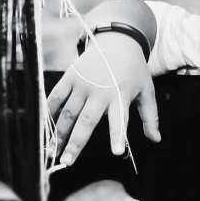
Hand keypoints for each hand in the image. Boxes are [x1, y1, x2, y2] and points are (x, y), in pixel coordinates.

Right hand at [47, 31, 158, 165]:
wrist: (118, 39)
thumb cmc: (134, 69)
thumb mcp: (147, 90)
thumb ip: (151, 116)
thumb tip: (156, 140)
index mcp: (121, 95)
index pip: (120, 119)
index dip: (118, 136)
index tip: (117, 153)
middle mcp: (100, 91)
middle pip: (86, 120)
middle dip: (75, 142)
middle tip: (67, 161)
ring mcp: (83, 83)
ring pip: (68, 112)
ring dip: (58, 133)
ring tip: (52, 151)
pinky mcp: (70, 76)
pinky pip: (56, 96)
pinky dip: (48, 112)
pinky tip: (43, 128)